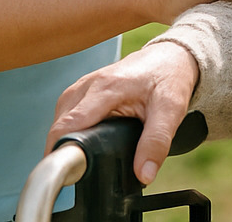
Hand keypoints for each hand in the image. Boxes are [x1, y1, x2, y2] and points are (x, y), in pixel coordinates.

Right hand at [48, 42, 200, 184]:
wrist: (171, 56)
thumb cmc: (169, 78)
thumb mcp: (170, 110)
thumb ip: (157, 142)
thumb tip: (144, 174)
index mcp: (106, 87)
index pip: (69, 124)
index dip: (62, 150)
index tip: (67, 174)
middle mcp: (89, 84)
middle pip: (60, 123)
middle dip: (63, 149)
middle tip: (77, 173)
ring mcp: (84, 84)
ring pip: (60, 117)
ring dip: (64, 138)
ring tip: (78, 160)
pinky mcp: (85, 88)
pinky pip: (67, 111)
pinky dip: (69, 128)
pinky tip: (81, 141)